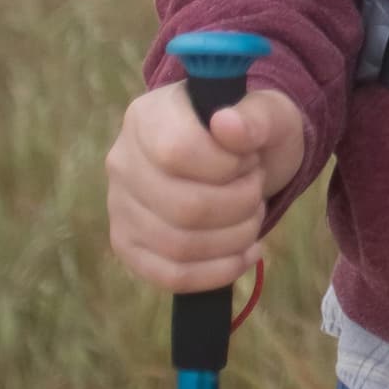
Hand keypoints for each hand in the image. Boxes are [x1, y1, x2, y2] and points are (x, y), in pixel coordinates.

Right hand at [106, 79, 305, 295]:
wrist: (237, 161)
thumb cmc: (249, 133)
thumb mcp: (268, 113)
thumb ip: (255, 117)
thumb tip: (226, 124)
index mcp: (148, 117)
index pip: (177, 152)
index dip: (226, 165)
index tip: (249, 159)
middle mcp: (122, 162)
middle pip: (184, 207)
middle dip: (240, 204)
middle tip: (256, 188)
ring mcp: (120, 207)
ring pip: (180, 246)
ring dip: (236, 236)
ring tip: (253, 213)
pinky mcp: (128, 246)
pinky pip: (170, 275)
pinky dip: (218, 271)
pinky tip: (248, 252)